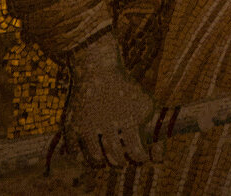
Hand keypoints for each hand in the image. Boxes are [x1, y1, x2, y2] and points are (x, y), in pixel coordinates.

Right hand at [64, 32, 155, 167]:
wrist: (97, 68)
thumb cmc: (126, 90)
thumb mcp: (146, 105)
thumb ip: (156, 132)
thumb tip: (159, 161)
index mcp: (130, 118)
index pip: (135, 151)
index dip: (138, 158)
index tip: (139, 158)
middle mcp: (108, 122)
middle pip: (115, 156)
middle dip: (119, 161)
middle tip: (120, 160)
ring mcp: (88, 125)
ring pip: (95, 158)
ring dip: (101, 162)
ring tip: (105, 159)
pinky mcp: (72, 125)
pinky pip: (75, 152)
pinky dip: (81, 156)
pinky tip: (87, 152)